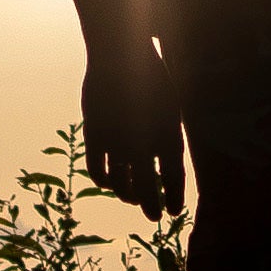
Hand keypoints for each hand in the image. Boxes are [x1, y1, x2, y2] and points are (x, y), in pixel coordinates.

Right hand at [80, 41, 184, 218]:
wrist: (119, 53)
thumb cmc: (149, 76)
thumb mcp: (168, 107)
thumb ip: (166, 137)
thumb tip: (165, 167)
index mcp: (169, 133)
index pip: (174, 178)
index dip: (175, 198)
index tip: (175, 211)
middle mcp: (143, 142)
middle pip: (148, 189)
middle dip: (152, 206)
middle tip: (154, 217)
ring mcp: (117, 140)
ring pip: (122, 184)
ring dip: (128, 195)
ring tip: (131, 198)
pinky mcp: (95, 135)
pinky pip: (99, 171)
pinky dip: (105, 181)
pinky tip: (110, 183)